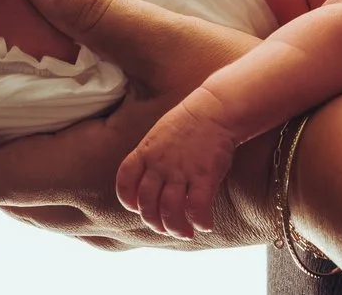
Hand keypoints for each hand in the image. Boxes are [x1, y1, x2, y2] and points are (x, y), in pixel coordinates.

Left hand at [0, 0, 274, 252]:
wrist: (319, 171)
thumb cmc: (245, 112)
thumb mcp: (164, 43)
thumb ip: (94, 10)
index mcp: (82, 173)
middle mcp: (99, 216)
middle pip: (13, 200)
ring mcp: (134, 230)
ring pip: (52, 213)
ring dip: (24, 176)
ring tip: (17, 127)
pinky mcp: (165, 230)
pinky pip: (91, 217)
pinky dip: (66, 187)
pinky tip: (86, 153)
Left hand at [117, 91, 241, 239]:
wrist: (216, 109)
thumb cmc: (189, 123)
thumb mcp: (159, 135)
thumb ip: (150, 158)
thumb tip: (149, 182)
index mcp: (145, 152)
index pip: (125, 181)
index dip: (128, 200)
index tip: (138, 208)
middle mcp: (159, 164)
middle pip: (146, 203)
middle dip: (155, 223)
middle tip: (167, 229)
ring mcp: (180, 170)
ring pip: (169, 211)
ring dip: (176, 228)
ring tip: (185, 233)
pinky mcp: (204, 175)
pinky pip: (197, 207)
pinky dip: (200, 221)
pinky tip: (205, 225)